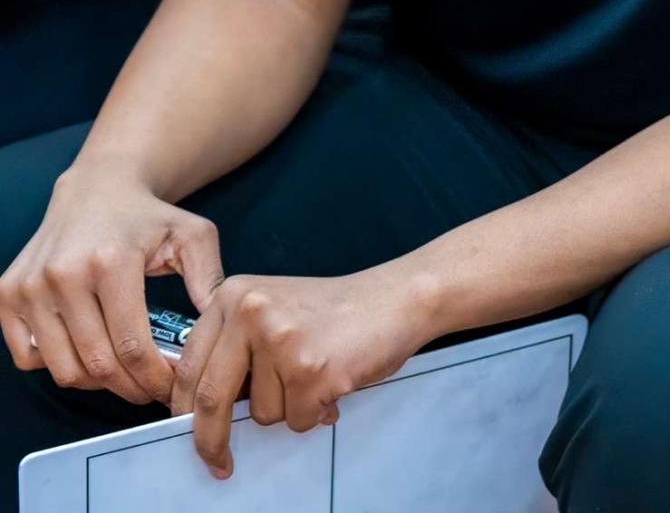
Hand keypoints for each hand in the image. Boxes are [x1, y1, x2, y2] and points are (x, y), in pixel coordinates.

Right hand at [0, 159, 223, 406]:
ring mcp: (29, 287)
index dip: (153, 377)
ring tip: (123, 374)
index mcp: (112, 261)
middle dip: (129, 387)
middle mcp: (63, 275)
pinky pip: (28, 357)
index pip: (131, 345)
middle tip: (150, 390)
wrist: (97, 188)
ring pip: (62, 368)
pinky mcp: (6, 295)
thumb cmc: (148, 217)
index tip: (171, 389)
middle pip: (96, 364)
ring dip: (95, 383)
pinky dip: (57, 365)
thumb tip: (216, 327)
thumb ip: (209, 279)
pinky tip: (86, 350)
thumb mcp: (192, 236)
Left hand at [170, 264, 439, 478]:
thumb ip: (235, 347)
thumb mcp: (273, 310)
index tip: (188, 432)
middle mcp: (251, 312)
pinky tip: (334, 379)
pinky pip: (297, 420)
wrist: (398, 298)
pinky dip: (316, 413)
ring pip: (261, 414)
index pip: (189, 366)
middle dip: (211, 441)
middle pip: (208, 398)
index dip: (183, 409)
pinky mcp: (310, 369)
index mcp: (234, 294)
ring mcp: (280, 340)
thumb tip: (200, 409)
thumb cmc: (338, 311)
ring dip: (289, 409)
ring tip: (317, 374)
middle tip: (218, 463)